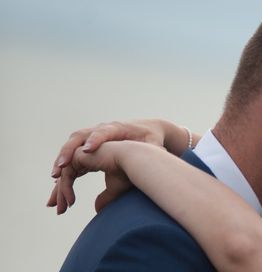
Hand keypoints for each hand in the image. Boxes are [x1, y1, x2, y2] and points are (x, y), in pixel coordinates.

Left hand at [47, 142, 133, 214]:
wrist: (137, 161)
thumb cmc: (130, 172)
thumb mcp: (115, 188)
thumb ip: (105, 197)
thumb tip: (97, 209)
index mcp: (94, 158)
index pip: (73, 173)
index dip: (66, 190)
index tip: (62, 207)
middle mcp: (87, 153)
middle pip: (66, 172)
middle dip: (58, 191)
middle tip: (53, 207)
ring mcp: (84, 150)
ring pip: (65, 171)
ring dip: (60, 189)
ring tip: (58, 205)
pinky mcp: (82, 152)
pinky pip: (68, 170)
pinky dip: (66, 185)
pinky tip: (70, 200)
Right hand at [50, 120, 167, 178]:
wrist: (149, 131)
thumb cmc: (151, 139)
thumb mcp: (154, 146)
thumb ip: (151, 154)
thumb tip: (150, 170)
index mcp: (118, 128)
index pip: (103, 132)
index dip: (95, 140)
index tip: (87, 151)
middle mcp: (101, 131)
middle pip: (79, 137)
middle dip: (68, 152)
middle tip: (59, 170)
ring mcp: (93, 138)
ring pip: (71, 148)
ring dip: (61, 163)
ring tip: (55, 181)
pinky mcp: (90, 149)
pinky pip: (73, 158)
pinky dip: (65, 170)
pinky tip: (58, 187)